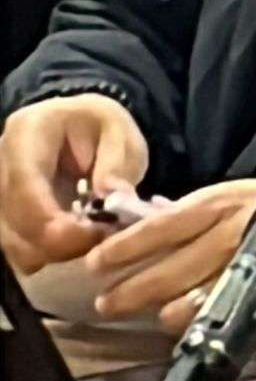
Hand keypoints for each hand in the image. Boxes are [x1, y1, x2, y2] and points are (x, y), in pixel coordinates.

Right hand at [0, 94, 148, 273]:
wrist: (81, 128)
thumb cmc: (99, 126)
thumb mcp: (119, 133)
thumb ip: (116, 163)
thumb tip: (113, 200)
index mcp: (26, 132)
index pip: (25, 186)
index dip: (54, 222)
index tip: (93, 236)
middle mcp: (0, 163)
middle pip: (14, 222)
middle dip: (58, 243)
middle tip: (101, 241)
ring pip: (13, 243)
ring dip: (53, 252)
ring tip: (90, 238)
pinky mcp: (4, 215)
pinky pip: (17, 249)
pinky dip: (46, 253)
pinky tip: (74, 240)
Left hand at [85, 178, 255, 337]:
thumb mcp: (228, 199)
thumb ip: (191, 218)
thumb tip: (139, 233)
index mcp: (221, 202)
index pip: (163, 224)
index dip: (127, 245)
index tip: (96, 262)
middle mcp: (235, 230)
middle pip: (174, 265)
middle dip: (134, 289)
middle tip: (106, 303)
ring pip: (202, 293)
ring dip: (171, 308)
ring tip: (150, 317)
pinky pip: (237, 315)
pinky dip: (210, 323)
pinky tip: (190, 329)